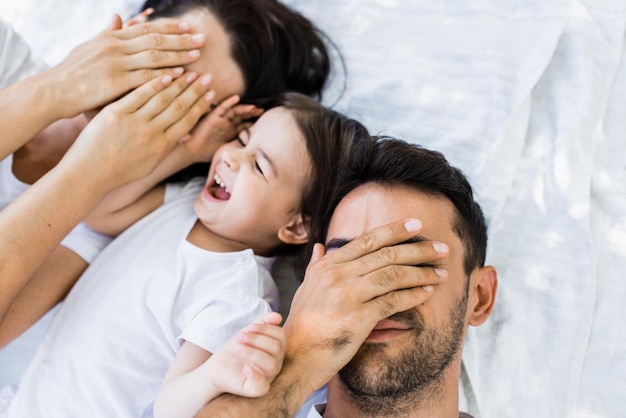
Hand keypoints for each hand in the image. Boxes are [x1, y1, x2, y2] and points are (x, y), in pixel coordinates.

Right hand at [46, 14, 206, 117]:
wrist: (54, 91)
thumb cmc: (73, 72)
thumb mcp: (90, 47)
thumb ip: (109, 34)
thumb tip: (119, 18)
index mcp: (112, 38)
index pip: (147, 29)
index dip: (169, 27)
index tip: (189, 27)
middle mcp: (115, 47)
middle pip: (155, 40)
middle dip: (181, 39)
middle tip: (202, 39)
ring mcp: (115, 64)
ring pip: (153, 56)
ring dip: (177, 55)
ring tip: (197, 56)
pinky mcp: (114, 83)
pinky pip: (144, 77)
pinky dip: (163, 75)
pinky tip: (179, 75)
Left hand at [63, 71, 212, 190]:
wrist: (88, 173)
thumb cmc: (119, 170)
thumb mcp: (148, 164)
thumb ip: (166, 147)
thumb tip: (186, 136)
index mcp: (161, 146)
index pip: (187, 121)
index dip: (201, 106)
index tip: (211, 93)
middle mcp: (151, 134)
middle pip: (179, 107)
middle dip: (195, 91)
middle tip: (207, 76)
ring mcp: (134, 123)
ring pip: (162, 98)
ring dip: (179, 83)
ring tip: (190, 71)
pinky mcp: (116, 114)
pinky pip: (139, 95)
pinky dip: (154, 83)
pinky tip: (166, 73)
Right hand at [180, 94, 263, 162]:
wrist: (191, 152)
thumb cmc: (207, 153)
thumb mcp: (227, 151)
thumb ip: (238, 150)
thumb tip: (253, 155)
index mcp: (231, 132)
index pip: (245, 124)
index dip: (254, 122)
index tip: (266, 121)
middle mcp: (227, 124)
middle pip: (242, 116)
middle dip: (252, 113)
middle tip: (262, 111)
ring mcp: (220, 120)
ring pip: (234, 111)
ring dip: (244, 108)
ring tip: (253, 107)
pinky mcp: (212, 117)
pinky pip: (221, 108)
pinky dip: (229, 103)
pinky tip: (236, 98)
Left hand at [208, 312, 285, 396]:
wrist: (217, 366)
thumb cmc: (235, 349)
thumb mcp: (248, 333)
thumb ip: (263, 323)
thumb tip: (278, 316)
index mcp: (276, 349)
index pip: (281, 336)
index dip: (266, 329)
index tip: (249, 327)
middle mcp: (275, 363)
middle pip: (277, 348)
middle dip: (257, 339)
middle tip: (239, 338)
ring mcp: (267, 377)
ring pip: (272, 364)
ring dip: (253, 353)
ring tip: (238, 348)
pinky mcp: (255, 389)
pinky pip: (263, 386)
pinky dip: (255, 375)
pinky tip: (245, 367)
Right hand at [282, 218, 449, 387]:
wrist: (294, 356)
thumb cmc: (301, 323)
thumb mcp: (306, 288)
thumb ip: (316, 265)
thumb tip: (320, 246)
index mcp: (328, 265)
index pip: (368, 240)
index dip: (395, 230)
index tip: (417, 225)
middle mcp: (338, 275)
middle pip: (387, 255)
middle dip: (419, 250)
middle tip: (442, 248)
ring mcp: (347, 295)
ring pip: (393, 275)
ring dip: (422, 273)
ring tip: (442, 272)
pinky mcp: (358, 318)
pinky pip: (393, 301)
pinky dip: (414, 295)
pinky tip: (428, 293)